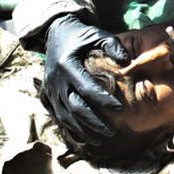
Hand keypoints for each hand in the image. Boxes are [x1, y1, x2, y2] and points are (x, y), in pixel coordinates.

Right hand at [43, 14, 128, 143]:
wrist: (55, 34)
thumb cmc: (81, 35)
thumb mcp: (97, 34)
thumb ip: (112, 45)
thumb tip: (126, 62)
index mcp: (67, 65)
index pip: (87, 88)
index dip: (104, 100)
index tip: (120, 109)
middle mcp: (56, 80)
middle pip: (75, 107)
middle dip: (93, 122)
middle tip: (111, 132)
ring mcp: (49, 89)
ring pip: (65, 116)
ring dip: (82, 130)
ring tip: (99, 139)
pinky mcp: (47, 95)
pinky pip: (58, 116)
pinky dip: (70, 128)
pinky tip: (83, 138)